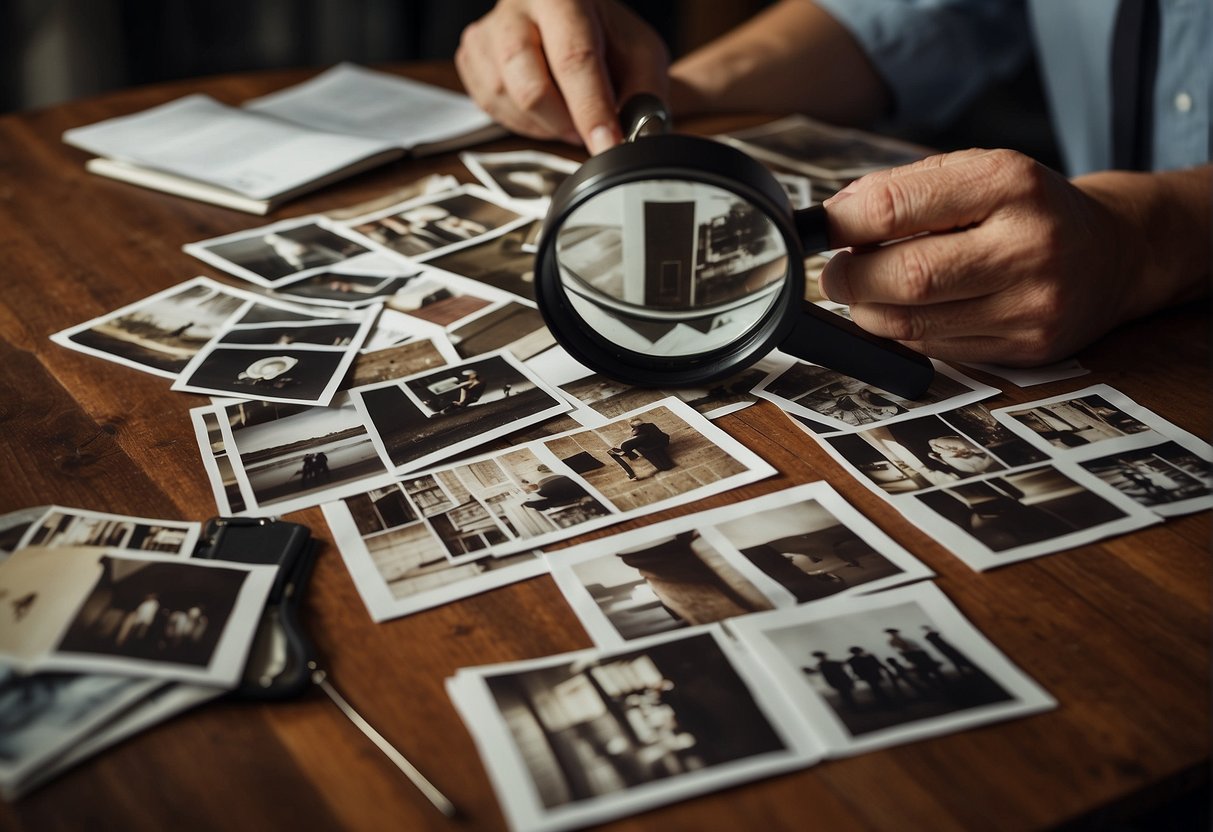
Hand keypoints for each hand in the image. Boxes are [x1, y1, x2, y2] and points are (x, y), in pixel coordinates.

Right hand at [456, 0, 668, 153]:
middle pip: (529, 86)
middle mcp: (517, 7)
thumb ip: (644, 95)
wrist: (574, 18)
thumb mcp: (641, 55)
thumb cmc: (606, 34)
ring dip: (543, 125)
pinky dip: (521, 121)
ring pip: (506, 101)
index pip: (574, 59)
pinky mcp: (471, 54)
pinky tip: (542, 109)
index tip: (606, 145)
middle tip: (585, 132)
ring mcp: (487, 31)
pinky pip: (489, 106)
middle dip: (563, 123)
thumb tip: (635, 138)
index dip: (591, 110)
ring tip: (567, 115)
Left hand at [819, 149, 1210, 365]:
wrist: (1114, 254)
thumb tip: (833, 219)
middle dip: (850, 279)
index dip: (842, 225)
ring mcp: (1031, 303)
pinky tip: (912, 312)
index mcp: (1007, 183)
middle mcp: (1027, 244)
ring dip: (870, 311)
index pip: (894, 208)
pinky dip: (906, 333)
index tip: (824, 231)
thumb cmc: (1027, 208)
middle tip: (838, 273)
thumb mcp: (977, 172)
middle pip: (905, 277)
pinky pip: (936, 351)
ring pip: (913, 325)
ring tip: (870, 291)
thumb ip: (904, 189)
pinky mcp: (1028, 348)